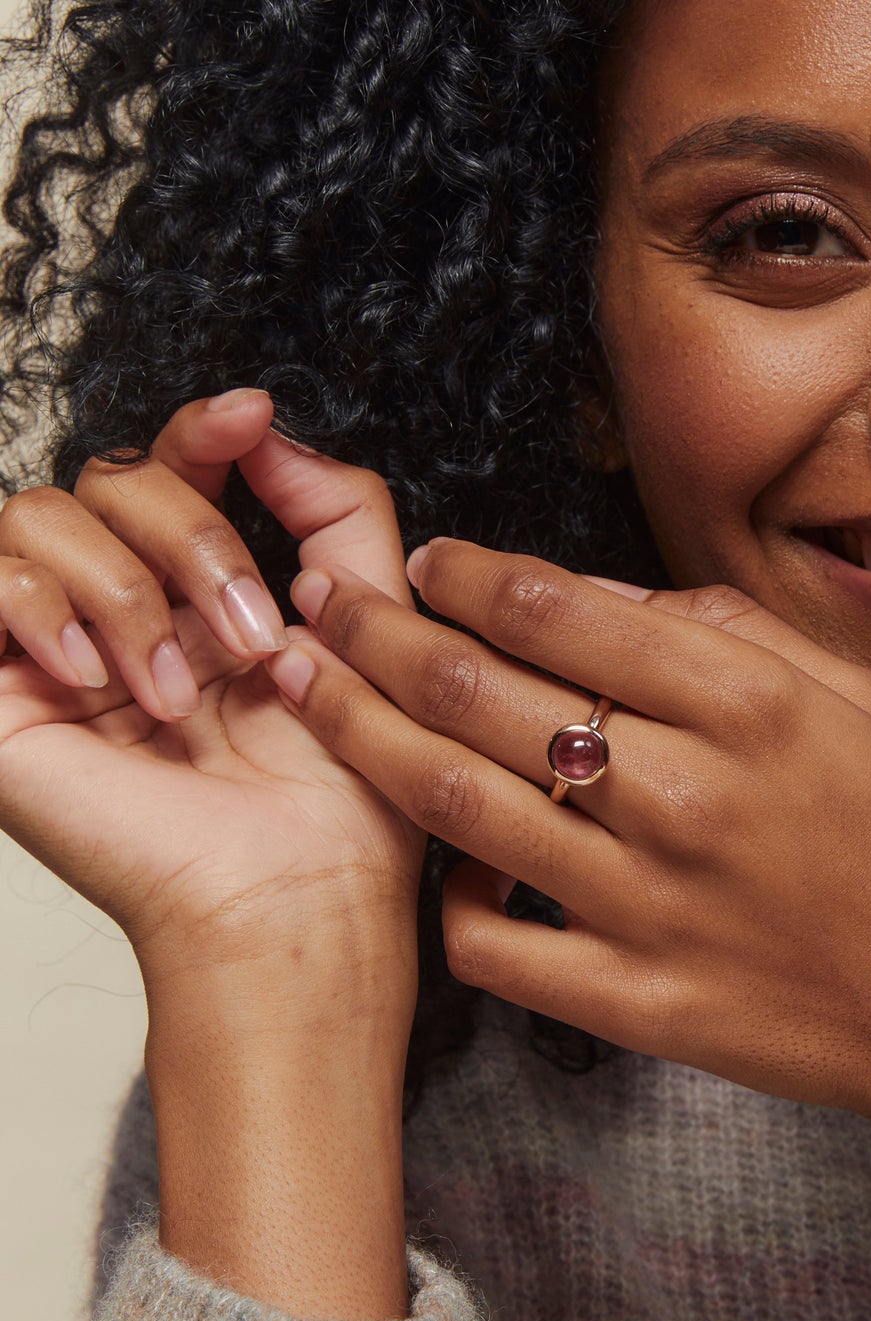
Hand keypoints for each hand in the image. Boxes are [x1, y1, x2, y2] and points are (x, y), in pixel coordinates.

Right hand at [0, 392, 421, 1015]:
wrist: (295, 890)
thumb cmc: (340, 791)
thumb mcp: (368, 624)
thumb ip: (336, 510)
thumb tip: (265, 424)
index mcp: (202, 597)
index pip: (173, 470)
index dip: (201, 431)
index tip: (246, 419)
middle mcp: (125, 613)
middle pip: (113, 478)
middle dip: (193, 540)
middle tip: (250, 640)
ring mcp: (55, 651)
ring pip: (42, 514)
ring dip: (129, 590)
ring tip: (179, 689)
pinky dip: (41, 606)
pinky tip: (98, 677)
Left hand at [269, 537, 870, 1291]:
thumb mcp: (862, 702)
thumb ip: (733, 631)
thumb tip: (603, 591)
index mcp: (748, 704)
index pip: (559, 611)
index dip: (470, 574)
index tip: (428, 561)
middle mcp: (683, 794)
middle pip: (480, 693)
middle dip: (378, 633)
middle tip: (323, 602)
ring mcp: (648, 907)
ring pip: (455, 805)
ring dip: (364, 735)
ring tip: (306, 691)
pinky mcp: (633, 1002)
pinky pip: (492, 946)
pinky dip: (450, 898)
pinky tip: (444, 862)